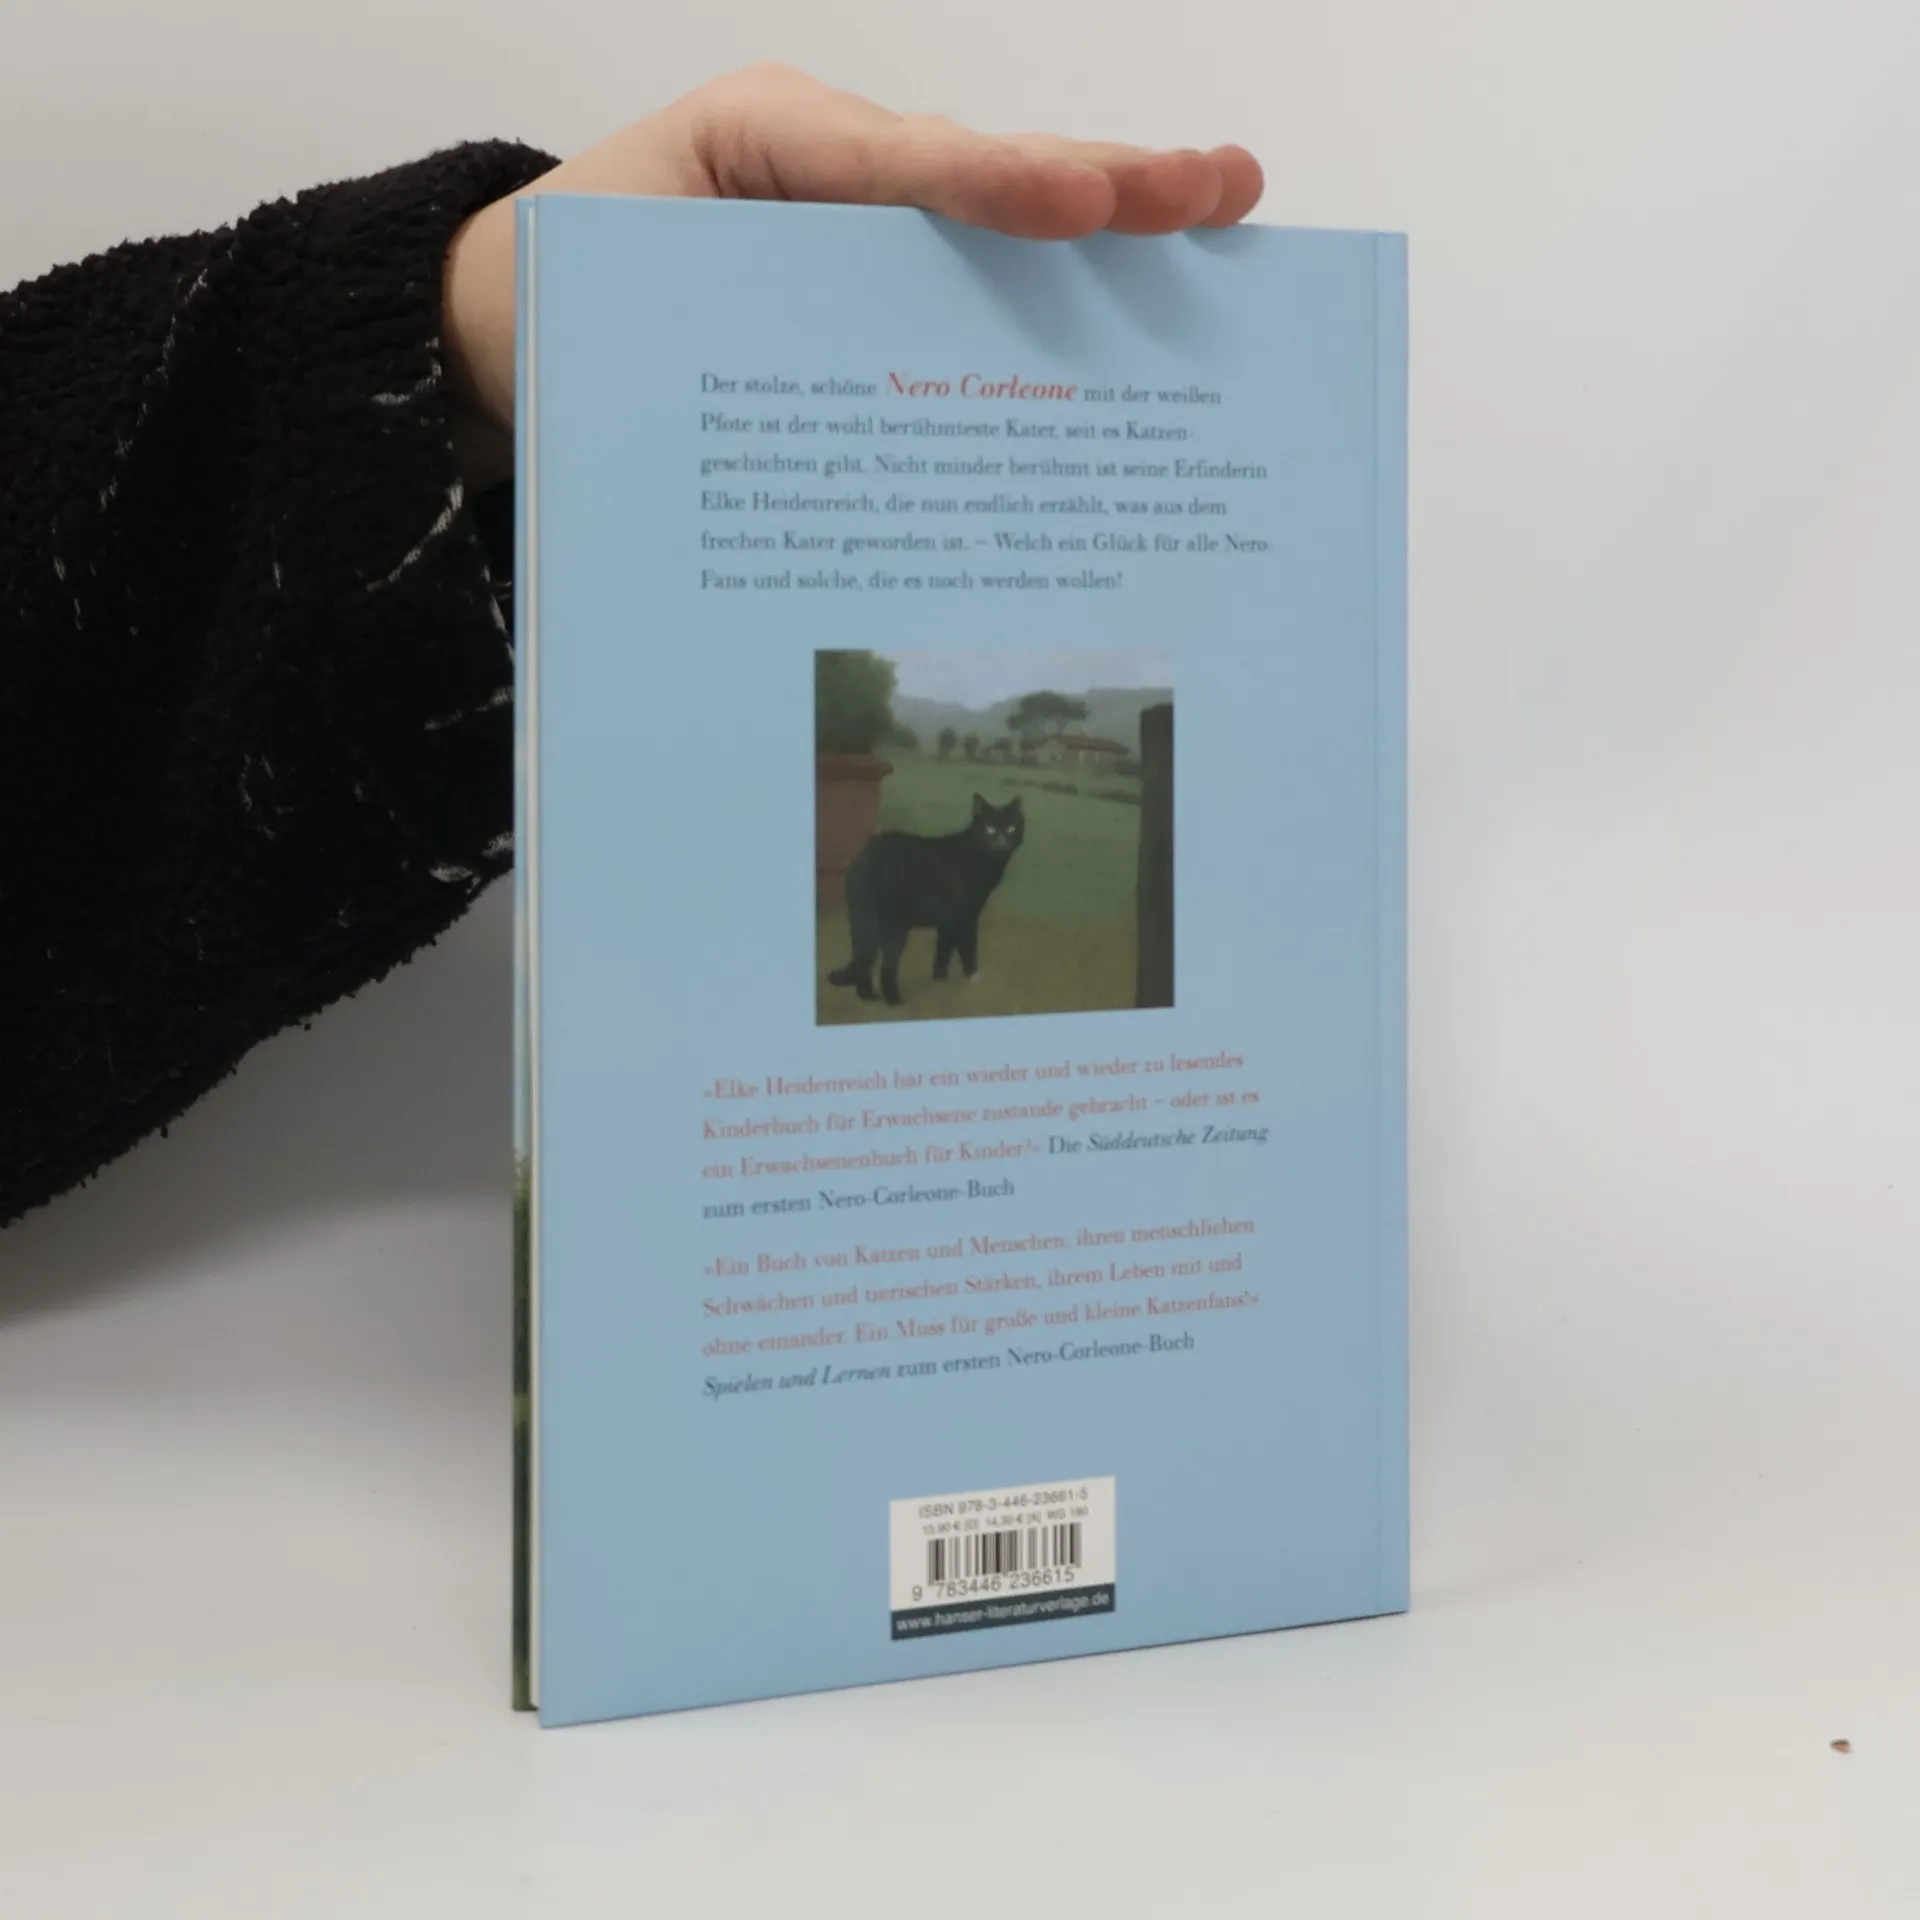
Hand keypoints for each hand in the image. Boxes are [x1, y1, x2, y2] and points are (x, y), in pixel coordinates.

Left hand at [442, 63, 1263, 484]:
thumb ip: (730, 297)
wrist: (504, 320)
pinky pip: (969, 295)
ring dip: (1113, 228)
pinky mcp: (874, 299)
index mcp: (767, 150)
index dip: (991, 183)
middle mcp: (834, 179)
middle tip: (1214, 189)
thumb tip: (866, 401)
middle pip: (982, 175)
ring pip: (997, 224)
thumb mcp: (626, 280)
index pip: (895, 163)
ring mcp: (863, 232)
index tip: (1082, 200)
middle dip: (1104, 183)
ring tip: (1224, 207)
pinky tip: (1142, 308)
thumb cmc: (567, 288)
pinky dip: (1058, 303)